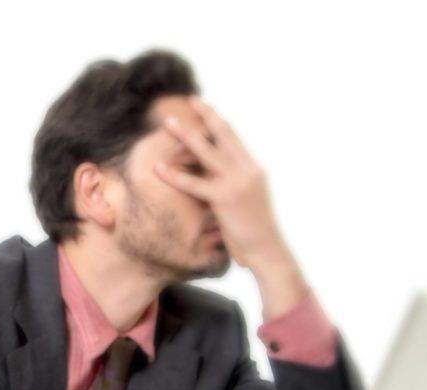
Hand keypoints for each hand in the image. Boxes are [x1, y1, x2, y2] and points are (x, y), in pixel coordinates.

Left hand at [154, 95, 309, 316]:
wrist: (267, 251)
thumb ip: (231, 185)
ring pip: (206, 152)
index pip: (232, 138)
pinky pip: (194, 183)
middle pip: (223, 135)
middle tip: (190, 100)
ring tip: (168, 123)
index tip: (204, 108)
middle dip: (205, 116)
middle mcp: (247, 169)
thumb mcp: (245, 202)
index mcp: (253, 169)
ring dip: (185, 135)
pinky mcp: (225, 199)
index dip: (217, 122)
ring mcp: (237, 182)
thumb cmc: (253, 232)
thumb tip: (213, 180)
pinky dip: (175, 175)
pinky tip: (158, 169)